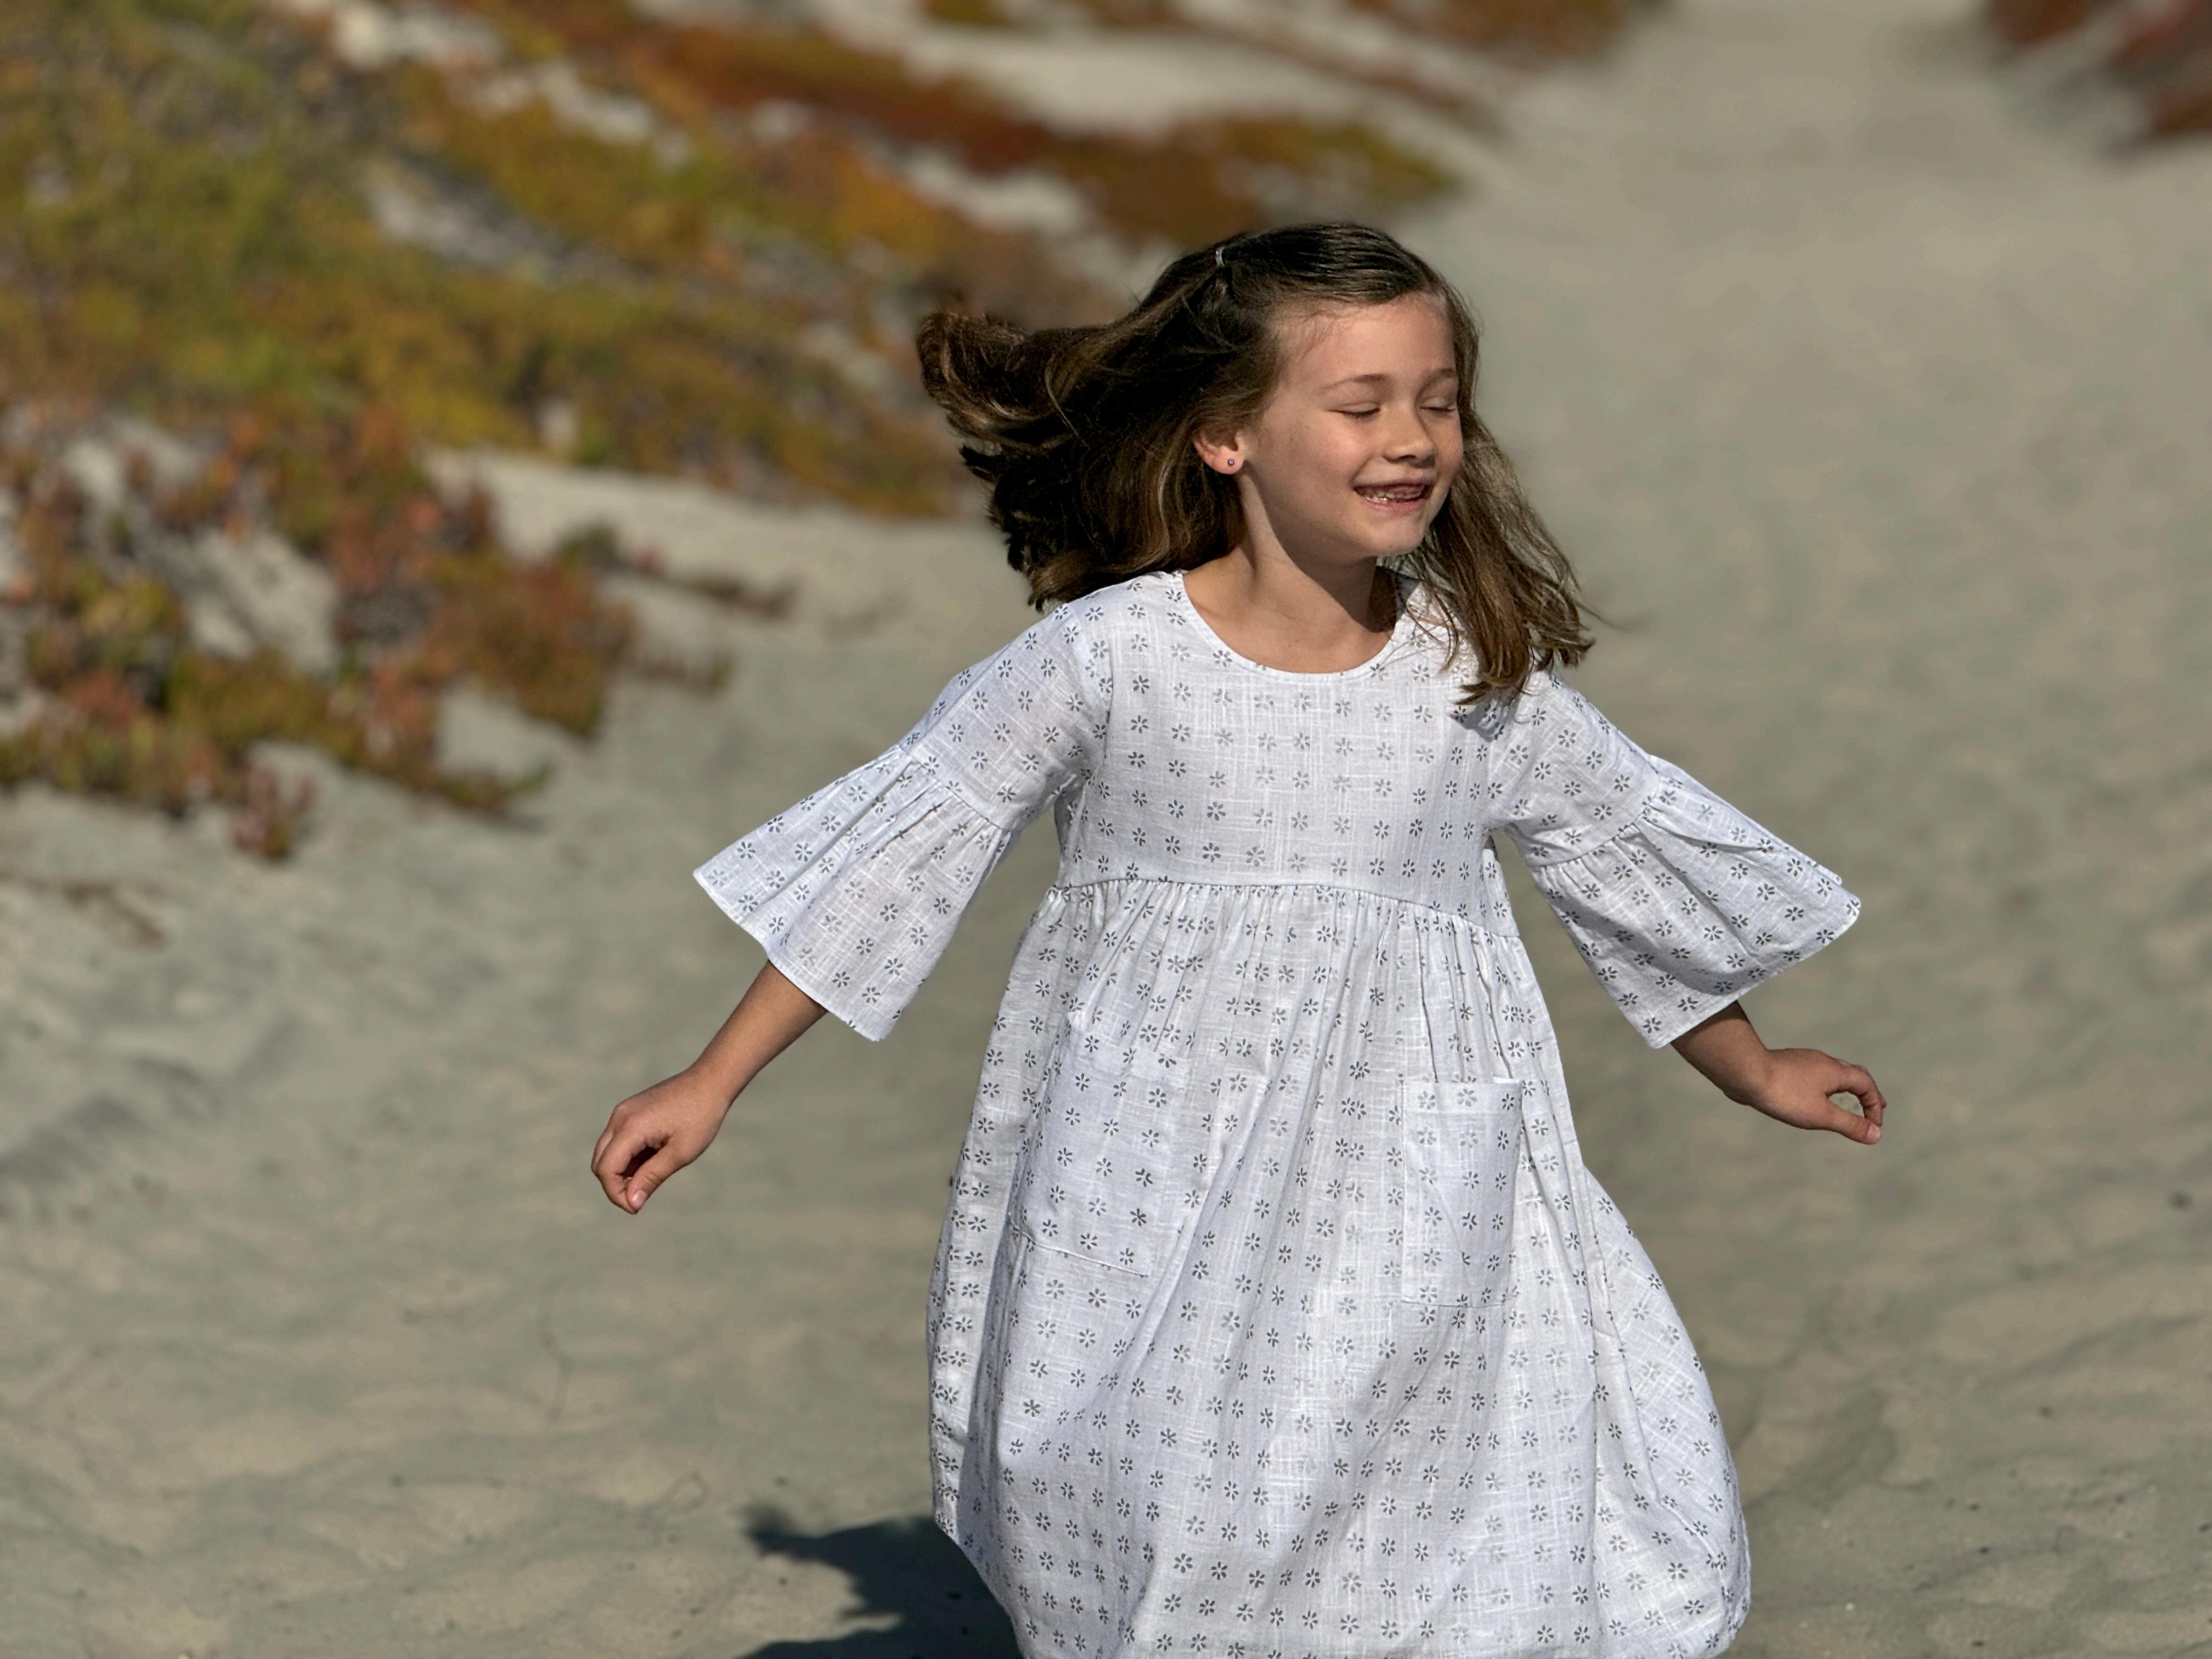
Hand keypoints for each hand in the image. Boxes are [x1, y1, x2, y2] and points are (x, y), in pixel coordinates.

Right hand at [591, 1069, 731, 1212]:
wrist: (710, 1082)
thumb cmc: (700, 1117)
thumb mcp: (680, 1153)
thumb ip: (652, 1178)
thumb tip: (631, 1203)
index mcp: (630, 1127)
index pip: (606, 1170)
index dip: (616, 1194)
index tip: (637, 1207)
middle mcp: (619, 1118)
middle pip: (600, 1163)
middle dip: (615, 1185)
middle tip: (642, 1195)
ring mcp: (622, 1112)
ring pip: (607, 1153)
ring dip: (622, 1171)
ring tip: (654, 1174)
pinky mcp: (629, 1111)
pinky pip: (618, 1141)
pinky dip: (628, 1157)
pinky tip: (654, 1158)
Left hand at [1738, 1047, 1886, 1144]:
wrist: (1745, 1072)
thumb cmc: (1784, 1094)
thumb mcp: (1821, 1115)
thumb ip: (1849, 1124)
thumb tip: (1876, 1134)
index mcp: (1836, 1071)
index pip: (1866, 1084)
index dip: (1874, 1105)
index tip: (1873, 1126)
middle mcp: (1822, 1061)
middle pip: (1853, 1074)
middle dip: (1866, 1092)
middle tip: (1874, 1106)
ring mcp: (1803, 1061)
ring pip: (1831, 1072)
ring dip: (1844, 1088)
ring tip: (1845, 1102)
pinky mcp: (1786, 1066)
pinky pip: (1812, 1075)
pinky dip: (1823, 1086)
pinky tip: (1811, 1097)